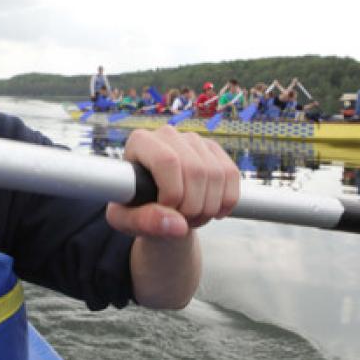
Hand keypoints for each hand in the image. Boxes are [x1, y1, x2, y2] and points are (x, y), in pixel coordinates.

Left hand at [106, 126, 238, 237]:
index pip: (167, 161)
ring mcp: (193, 139)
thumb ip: (145, 222)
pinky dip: (226, 200)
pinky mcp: (213, 149)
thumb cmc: (135, 210)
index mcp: (139, 142)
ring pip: (216, 174)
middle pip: (195, 170)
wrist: (154, 206)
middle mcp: (167, 134)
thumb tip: (178, 225)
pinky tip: (212, 211)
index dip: (172, 193)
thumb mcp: (127, 220)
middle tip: (181, 222)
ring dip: (209, 207)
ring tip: (192, 219)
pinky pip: (231, 174)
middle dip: (193, 207)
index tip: (167, 210)